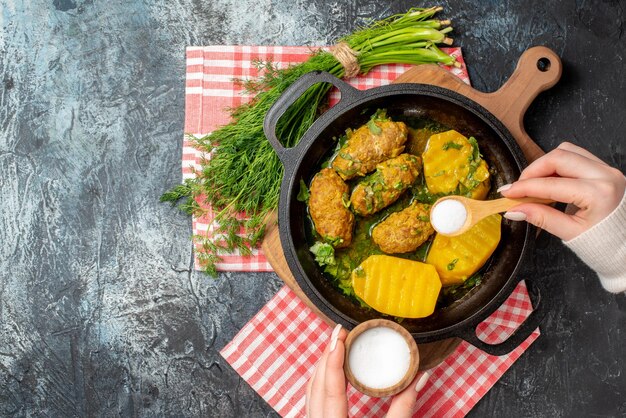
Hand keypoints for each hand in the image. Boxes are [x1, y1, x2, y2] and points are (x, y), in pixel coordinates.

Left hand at [305, 324, 429, 417]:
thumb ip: (404, 407)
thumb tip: (420, 378)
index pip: (330, 386)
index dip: (332, 357)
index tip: (339, 335)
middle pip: (315, 383)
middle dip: (326, 355)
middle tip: (339, 333)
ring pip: (310, 391)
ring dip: (322, 368)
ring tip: (335, 348)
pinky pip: (312, 401)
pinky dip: (320, 383)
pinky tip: (330, 375)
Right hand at [498, 142, 624, 240]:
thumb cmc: (604, 243)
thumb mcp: (570, 233)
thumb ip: (541, 217)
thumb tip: (514, 209)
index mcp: (598, 194)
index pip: (550, 184)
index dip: (524, 187)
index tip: (507, 193)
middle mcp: (605, 175)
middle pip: (558, 157)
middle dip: (533, 170)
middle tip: (518, 187)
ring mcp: (607, 169)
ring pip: (567, 151)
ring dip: (545, 164)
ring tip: (534, 183)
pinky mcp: (604, 169)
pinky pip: (576, 155)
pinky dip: (558, 164)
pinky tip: (549, 180)